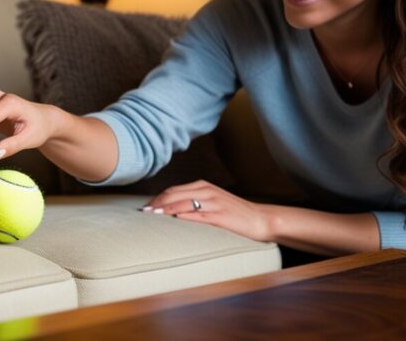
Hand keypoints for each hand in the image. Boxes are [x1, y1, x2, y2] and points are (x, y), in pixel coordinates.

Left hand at [144, 180, 275, 241]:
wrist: (260, 219)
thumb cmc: (235, 213)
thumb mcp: (213, 202)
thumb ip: (194, 202)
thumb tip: (172, 210)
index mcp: (203, 186)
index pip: (174, 190)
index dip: (158, 198)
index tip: (146, 207)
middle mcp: (207, 191)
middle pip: (175, 194)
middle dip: (158, 203)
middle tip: (144, 212)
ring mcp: (214, 203)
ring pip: (184, 202)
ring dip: (166, 209)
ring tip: (153, 215)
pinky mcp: (220, 215)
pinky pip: (198, 214)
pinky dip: (184, 216)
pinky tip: (173, 220)